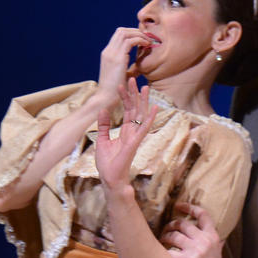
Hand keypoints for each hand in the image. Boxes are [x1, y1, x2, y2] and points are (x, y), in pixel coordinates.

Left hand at [92, 76, 150, 195]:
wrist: (110, 179)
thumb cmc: (107, 164)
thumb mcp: (103, 140)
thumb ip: (104, 126)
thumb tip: (103, 110)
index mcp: (125, 132)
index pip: (127, 111)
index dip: (125, 98)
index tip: (122, 84)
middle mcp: (132, 132)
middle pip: (135, 110)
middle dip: (134, 94)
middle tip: (134, 79)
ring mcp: (135, 137)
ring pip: (141, 115)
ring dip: (143, 101)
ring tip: (145, 87)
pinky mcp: (135, 143)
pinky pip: (144, 128)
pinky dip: (150, 118)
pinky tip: (155, 107)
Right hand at [97, 26, 149, 95]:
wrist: (106, 98)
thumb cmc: (115, 91)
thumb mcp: (121, 75)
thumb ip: (128, 68)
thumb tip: (139, 67)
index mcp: (107, 54)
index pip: (118, 35)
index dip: (132, 34)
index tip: (142, 40)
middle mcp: (108, 51)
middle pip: (121, 31)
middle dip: (136, 31)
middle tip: (147, 38)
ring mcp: (111, 54)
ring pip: (125, 33)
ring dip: (139, 34)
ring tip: (148, 41)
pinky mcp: (117, 59)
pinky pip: (130, 41)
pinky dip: (140, 40)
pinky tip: (147, 46)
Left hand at [162, 201, 221, 257]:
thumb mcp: (218, 254)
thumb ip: (216, 243)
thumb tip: (217, 236)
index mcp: (213, 237)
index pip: (202, 215)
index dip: (189, 207)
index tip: (179, 206)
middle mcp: (204, 240)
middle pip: (183, 224)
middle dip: (172, 225)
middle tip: (167, 229)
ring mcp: (194, 250)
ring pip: (174, 235)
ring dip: (165, 236)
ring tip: (162, 240)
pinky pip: (169, 251)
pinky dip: (162, 251)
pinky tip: (160, 254)